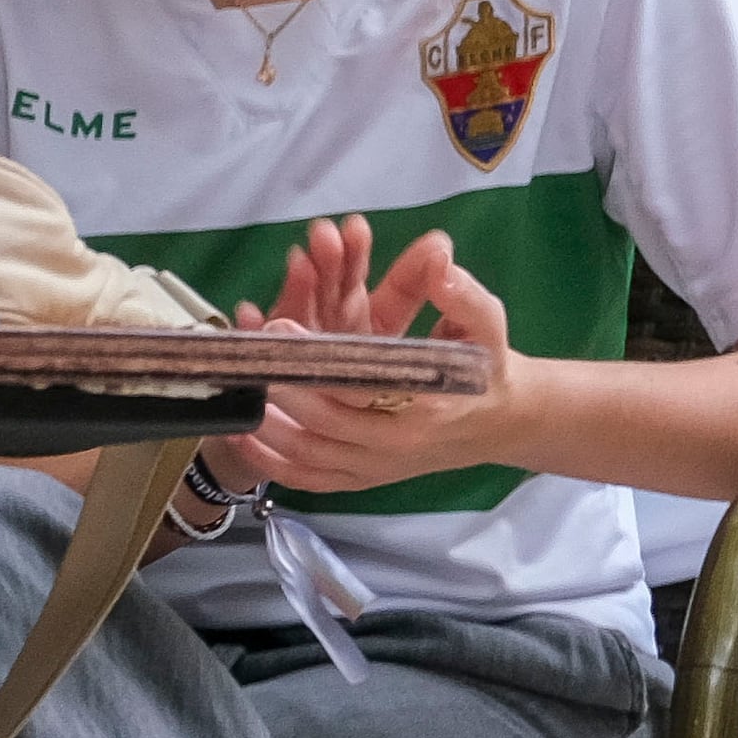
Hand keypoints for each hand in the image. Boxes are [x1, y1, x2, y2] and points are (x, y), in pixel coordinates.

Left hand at [217, 214, 525, 497]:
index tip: (283, 326)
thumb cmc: (487, 366)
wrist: (500, 422)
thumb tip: (437, 258)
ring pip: (308, 454)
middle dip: (280, 387)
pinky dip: (272, 462)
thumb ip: (463, 294)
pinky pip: (309, 479)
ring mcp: (376, 467)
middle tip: (247, 355)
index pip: (363, 387)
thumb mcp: (488, 323)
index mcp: (428, 404)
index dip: (319, 361)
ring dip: (266, 426)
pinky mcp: (361, 479)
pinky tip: (245, 434)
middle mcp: (397, 443)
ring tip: (237, 390)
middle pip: (324, 423)